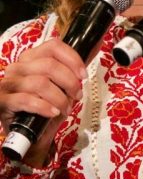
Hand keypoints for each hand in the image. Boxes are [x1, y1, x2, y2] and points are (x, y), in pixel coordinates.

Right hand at [0, 38, 86, 165]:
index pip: (53, 46)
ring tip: (66, 108)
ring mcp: (8, 83)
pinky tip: (53, 113)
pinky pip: (25, 100)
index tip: (83, 75)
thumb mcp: (62, 85)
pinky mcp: (2, 101)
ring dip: (59, 98)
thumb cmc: (47, 105)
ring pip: (40, 83)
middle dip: (69, 82)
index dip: (72, 59)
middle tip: (77, 95)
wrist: (28, 133)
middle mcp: (18, 66)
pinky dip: (44, 106)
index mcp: (32, 57)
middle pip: (49, 65)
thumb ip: (74, 68)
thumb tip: (96, 45)